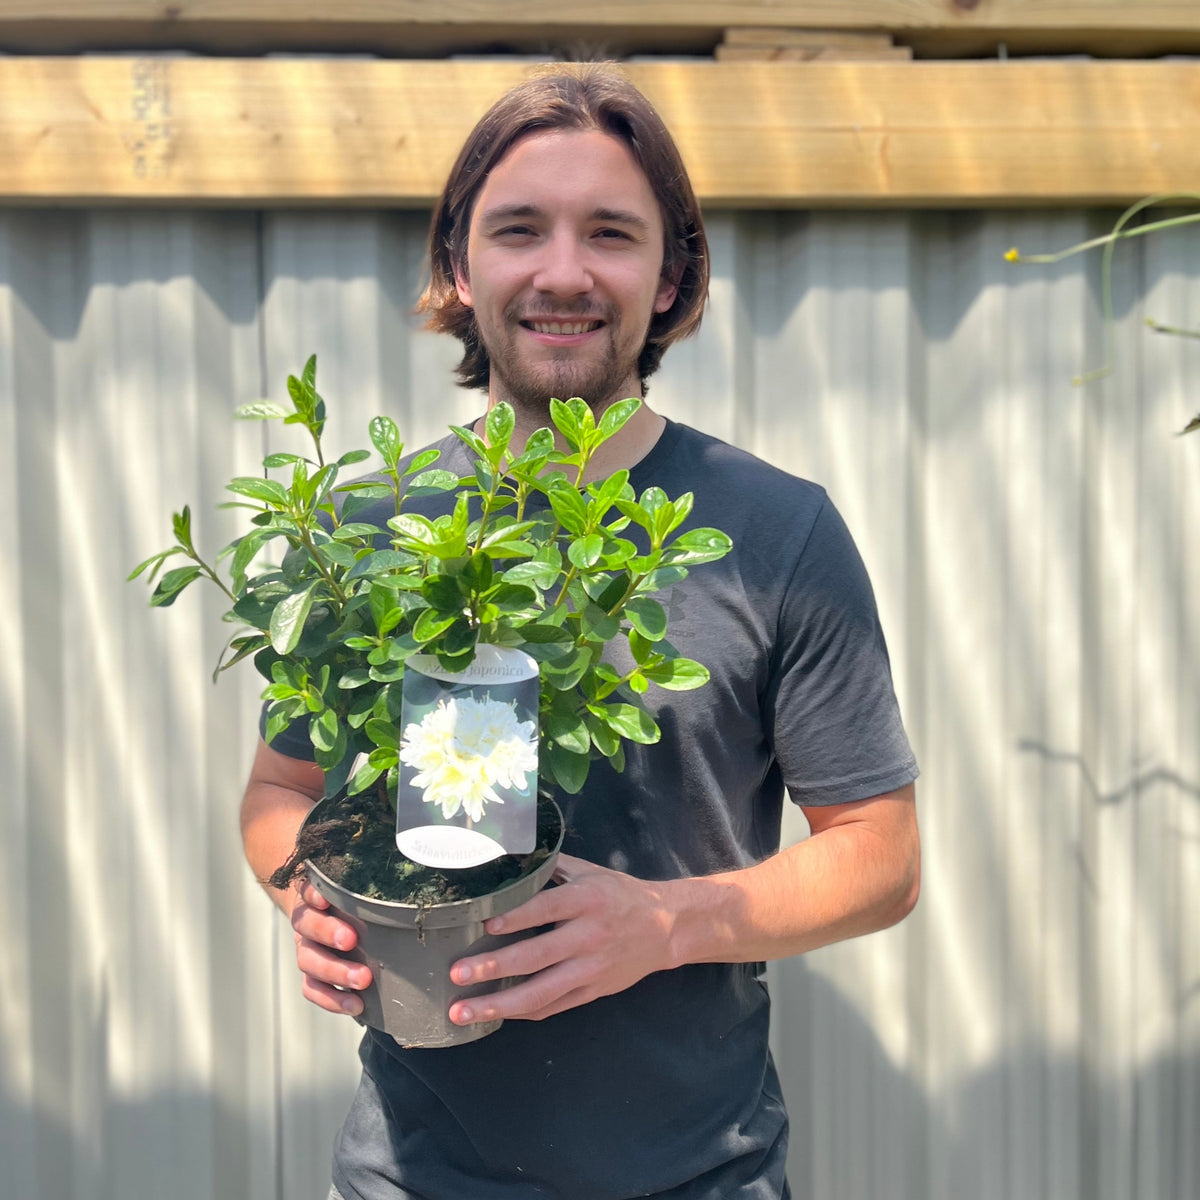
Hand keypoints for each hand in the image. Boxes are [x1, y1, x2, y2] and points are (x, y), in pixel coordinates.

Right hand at [290, 881, 372, 1015]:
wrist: (330, 917)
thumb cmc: (350, 900)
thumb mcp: (356, 888)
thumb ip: (371, 888)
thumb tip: (404, 884)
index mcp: (316, 894)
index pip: (308, 889)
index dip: (314, 894)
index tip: (326, 898)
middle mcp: (307, 920)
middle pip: (307, 925)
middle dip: (327, 933)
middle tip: (350, 940)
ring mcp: (306, 947)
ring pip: (308, 960)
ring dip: (335, 971)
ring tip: (362, 979)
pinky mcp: (310, 973)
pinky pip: (312, 989)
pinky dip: (332, 999)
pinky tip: (355, 1004)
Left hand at [447, 854, 677, 1025]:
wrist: (664, 927)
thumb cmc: (618, 894)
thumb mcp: (590, 872)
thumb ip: (552, 867)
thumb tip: (507, 856)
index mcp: (587, 900)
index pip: (546, 909)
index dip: (515, 917)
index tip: (485, 925)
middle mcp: (589, 936)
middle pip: (536, 956)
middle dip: (493, 967)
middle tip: (457, 974)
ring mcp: (591, 969)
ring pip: (541, 992)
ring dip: (499, 1004)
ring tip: (463, 1011)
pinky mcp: (593, 992)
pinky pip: (554, 1007)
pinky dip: (522, 1012)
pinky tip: (495, 1014)